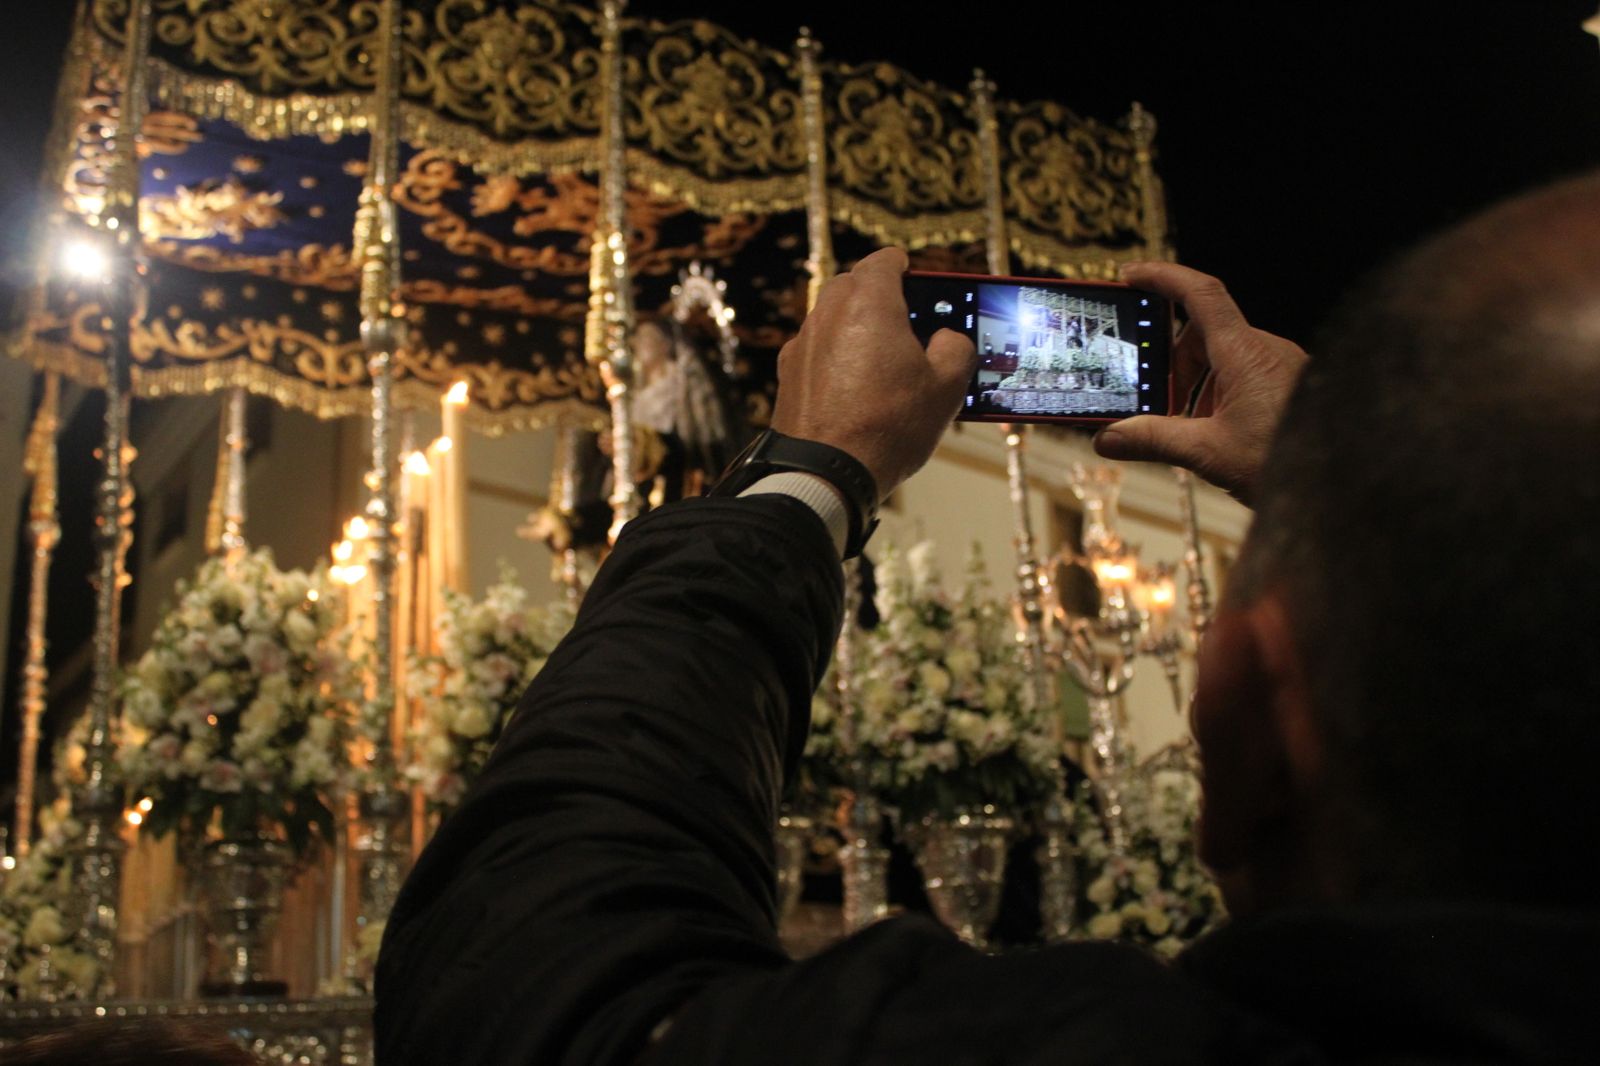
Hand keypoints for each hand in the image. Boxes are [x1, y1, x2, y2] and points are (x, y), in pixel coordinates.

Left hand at [772, 248, 975, 498]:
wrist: (825, 472)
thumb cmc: (889, 426)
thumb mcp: (946, 387)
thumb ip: (956, 348)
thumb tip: (947, 339)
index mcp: (869, 304)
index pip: (883, 261)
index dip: (902, 265)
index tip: (911, 272)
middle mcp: (828, 314)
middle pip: (851, 285)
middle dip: (876, 293)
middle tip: (903, 316)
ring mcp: (802, 344)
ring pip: (830, 318)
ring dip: (853, 325)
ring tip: (880, 356)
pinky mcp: (788, 374)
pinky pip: (816, 350)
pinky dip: (834, 355)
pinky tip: (853, 385)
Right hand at [1093, 262, 1308, 505]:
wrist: (1349, 485)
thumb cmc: (1286, 463)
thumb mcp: (1209, 453)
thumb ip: (1154, 440)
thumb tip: (1107, 438)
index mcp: (1244, 354)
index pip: (1199, 294)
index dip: (1163, 277)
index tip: (1131, 276)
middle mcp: (1265, 351)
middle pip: (1204, 333)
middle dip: (1171, 361)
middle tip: (1149, 392)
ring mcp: (1281, 368)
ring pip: (1224, 359)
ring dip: (1195, 384)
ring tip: (1182, 425)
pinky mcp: (1290, 387)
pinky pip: (1245, 376)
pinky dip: (1218, 395)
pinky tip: (1213, 434)